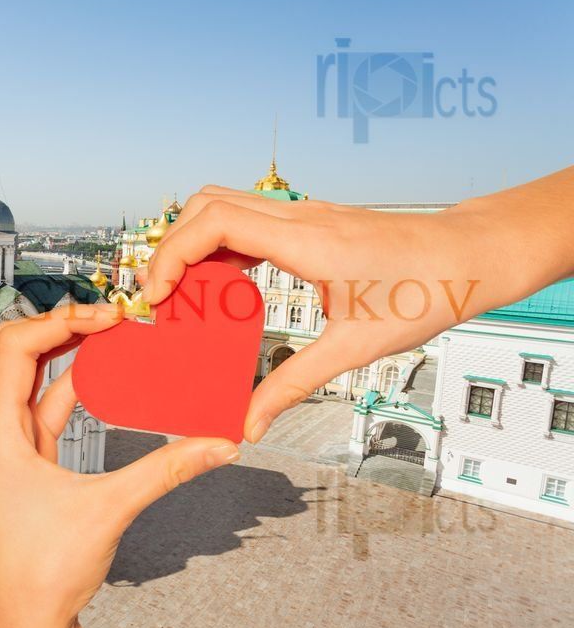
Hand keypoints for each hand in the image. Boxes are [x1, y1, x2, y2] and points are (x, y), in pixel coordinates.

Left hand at [0, 302, 239, 627]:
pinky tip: (103, 380)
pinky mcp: (23, 467)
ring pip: (30, 382)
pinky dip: (72, 390)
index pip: (16, 346)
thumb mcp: (109, 510)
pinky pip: (43, 412)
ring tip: (112, 338)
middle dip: (64, 329)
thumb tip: (216, 443)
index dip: (62, 321)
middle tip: (111, 317)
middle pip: (18, 354)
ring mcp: (5, 451)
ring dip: (69, 357)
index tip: (107, 315)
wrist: (23, 627)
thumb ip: (166, 470)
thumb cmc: (41, 577)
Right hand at [142, 167, 573, 442]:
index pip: (214, 224)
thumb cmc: (428, 292)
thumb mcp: (355, 349)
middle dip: (170, 246)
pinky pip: (247, 219)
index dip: (172, 255)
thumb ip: (294, 385)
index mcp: (306, 241)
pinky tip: (224, 286)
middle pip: (205, 205)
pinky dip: (219, 245)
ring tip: (184, 292)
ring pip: (222, 205)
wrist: (471, 256)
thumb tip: (248, 423)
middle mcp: (299, 217)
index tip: (157, 294)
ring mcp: (304, 214)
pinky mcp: (310, 221)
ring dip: (192, 242)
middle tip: (160, 296)